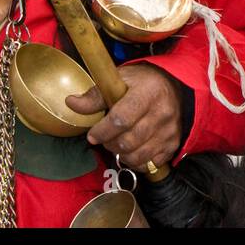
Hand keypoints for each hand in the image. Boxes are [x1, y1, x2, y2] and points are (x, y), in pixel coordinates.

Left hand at [66, 63, 182, 168]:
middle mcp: (162, 112)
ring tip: (117, 143)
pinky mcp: (173, 144)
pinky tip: (131, 150)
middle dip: (109, 143)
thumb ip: (95, 95)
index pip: (121, 120)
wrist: (173, 86)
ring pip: (137, 156)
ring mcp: (170, 130)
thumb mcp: (119, 80)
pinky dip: (136, 162)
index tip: (93, 134)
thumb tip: (71, 103)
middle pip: (128, 141)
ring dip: (121, 154)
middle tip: (105, 137)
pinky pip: (150, 164)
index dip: (102, 131)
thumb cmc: (142, 83)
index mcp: (147, 92)